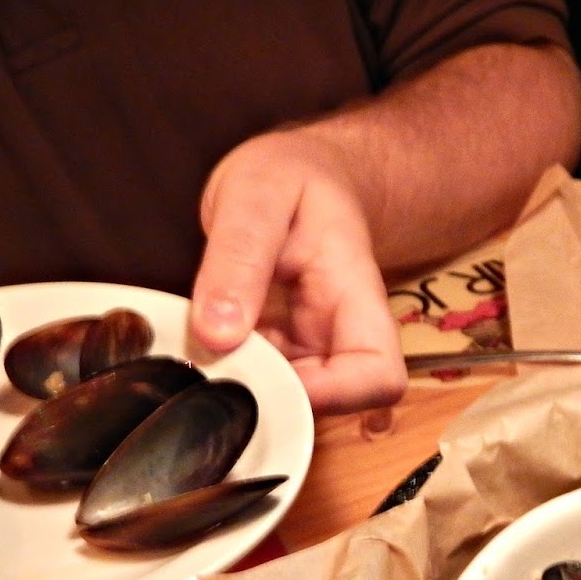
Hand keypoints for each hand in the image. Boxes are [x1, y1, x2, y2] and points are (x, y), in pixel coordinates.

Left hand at [190, 130, 405, 413]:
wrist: (302, 173)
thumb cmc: (291, 176)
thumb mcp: (256, 195)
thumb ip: (237, 258)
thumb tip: (218, 335)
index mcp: (357, 297)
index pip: (378, 377)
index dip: (331, 397)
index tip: (268, 377)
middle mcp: (343, 335)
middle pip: (335, 406)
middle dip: (272, 400)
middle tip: (216, 366)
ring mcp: (313, 349)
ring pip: (291, 401)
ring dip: (244, 389)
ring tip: (202, 348)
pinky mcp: (284, 353)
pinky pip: (261, 383)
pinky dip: (230, 375)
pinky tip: (204, 346)